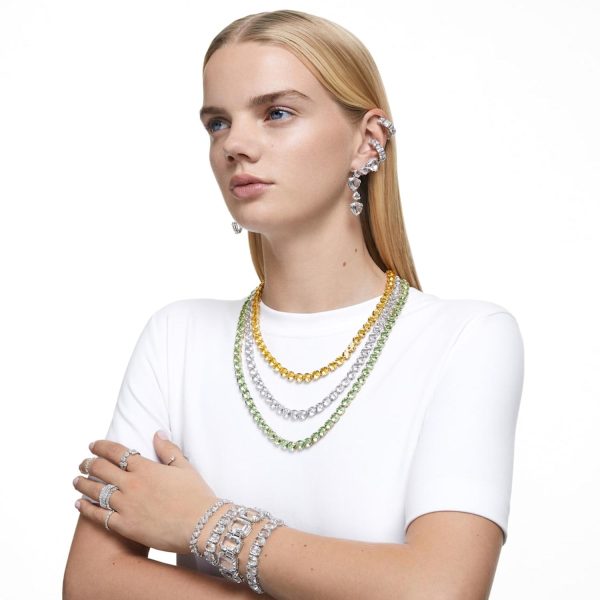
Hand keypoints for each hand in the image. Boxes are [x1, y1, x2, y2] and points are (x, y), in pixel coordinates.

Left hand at [73, 430, 218, 553]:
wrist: (202, 526)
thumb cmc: (196, 495)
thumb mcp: (185, 467)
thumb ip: (169, 449)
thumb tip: (158, 432)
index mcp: (146, 468)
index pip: (117, 452)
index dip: (101, 447)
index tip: (92, 445)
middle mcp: (132, 484)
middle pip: (101, 469)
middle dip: (89, 464)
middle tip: (83, 463)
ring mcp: (126, 506)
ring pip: (96, 491)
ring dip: (83, 484)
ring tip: (76, 481)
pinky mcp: (125, 526)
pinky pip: (99, 516)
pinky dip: (86, 509)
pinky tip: (79, 504)